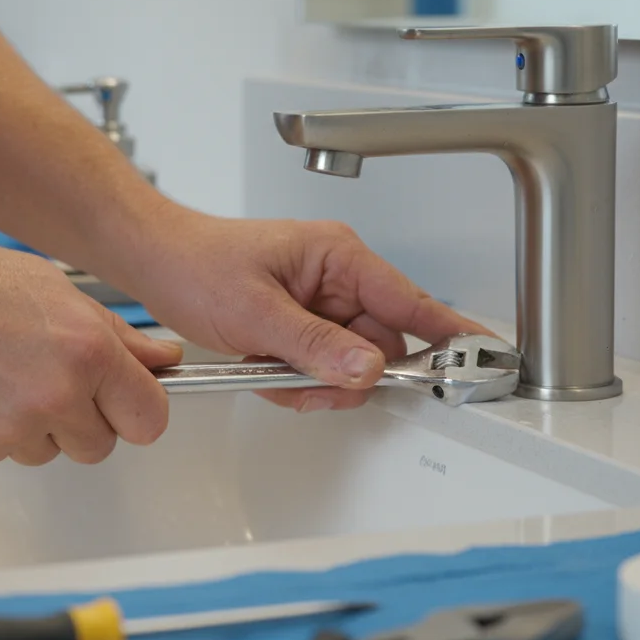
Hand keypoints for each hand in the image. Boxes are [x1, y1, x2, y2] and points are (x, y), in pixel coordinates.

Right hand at [0, 230, 181, 465]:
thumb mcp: (56, 291)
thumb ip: (117, 337)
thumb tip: (161, 359)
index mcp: (87, 352)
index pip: (148, 419)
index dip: (137, 412)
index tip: (126, 404)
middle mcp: (55, 396)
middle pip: (99, 446)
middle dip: (81, 421)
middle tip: (45, 379)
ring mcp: (11, 431)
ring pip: (46, 453)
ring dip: (32, 428)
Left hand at [126, 210, 491, 412]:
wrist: (155, 263)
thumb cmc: (197, 264)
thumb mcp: (255, 310)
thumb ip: (314, 344)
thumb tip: (369, 369)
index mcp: (339, 257)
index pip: (412, 301)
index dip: (449, 334)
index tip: (484, 358)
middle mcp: (338, 280)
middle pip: (381, 348)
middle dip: (346, 376)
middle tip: (305, 382)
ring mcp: (322, 306)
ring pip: (350, 365)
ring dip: (314, 381)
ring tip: (270, 368)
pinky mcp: (303, 328)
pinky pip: (321, 369)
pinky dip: (295, 381)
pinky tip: (263, 368)